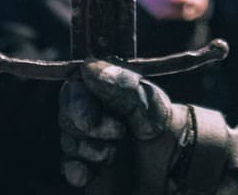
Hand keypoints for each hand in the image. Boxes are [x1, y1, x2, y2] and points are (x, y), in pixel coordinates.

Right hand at [59, 60, 188, 190]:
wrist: (171, 161)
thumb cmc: (160, 122)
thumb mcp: (146, 98)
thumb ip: (120, 83)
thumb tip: (87, 66)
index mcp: (101, 89)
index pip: (74, 84)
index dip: (80, 95)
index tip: (100, 103)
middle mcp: (89, 112)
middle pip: (66, 114)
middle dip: (90, 125)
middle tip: (119, 131)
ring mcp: (84, 140)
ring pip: (68, 142)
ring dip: (92, 148)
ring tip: (117, 150)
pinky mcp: (84, 167)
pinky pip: (67, 167)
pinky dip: (79, 170)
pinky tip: (95, 170)